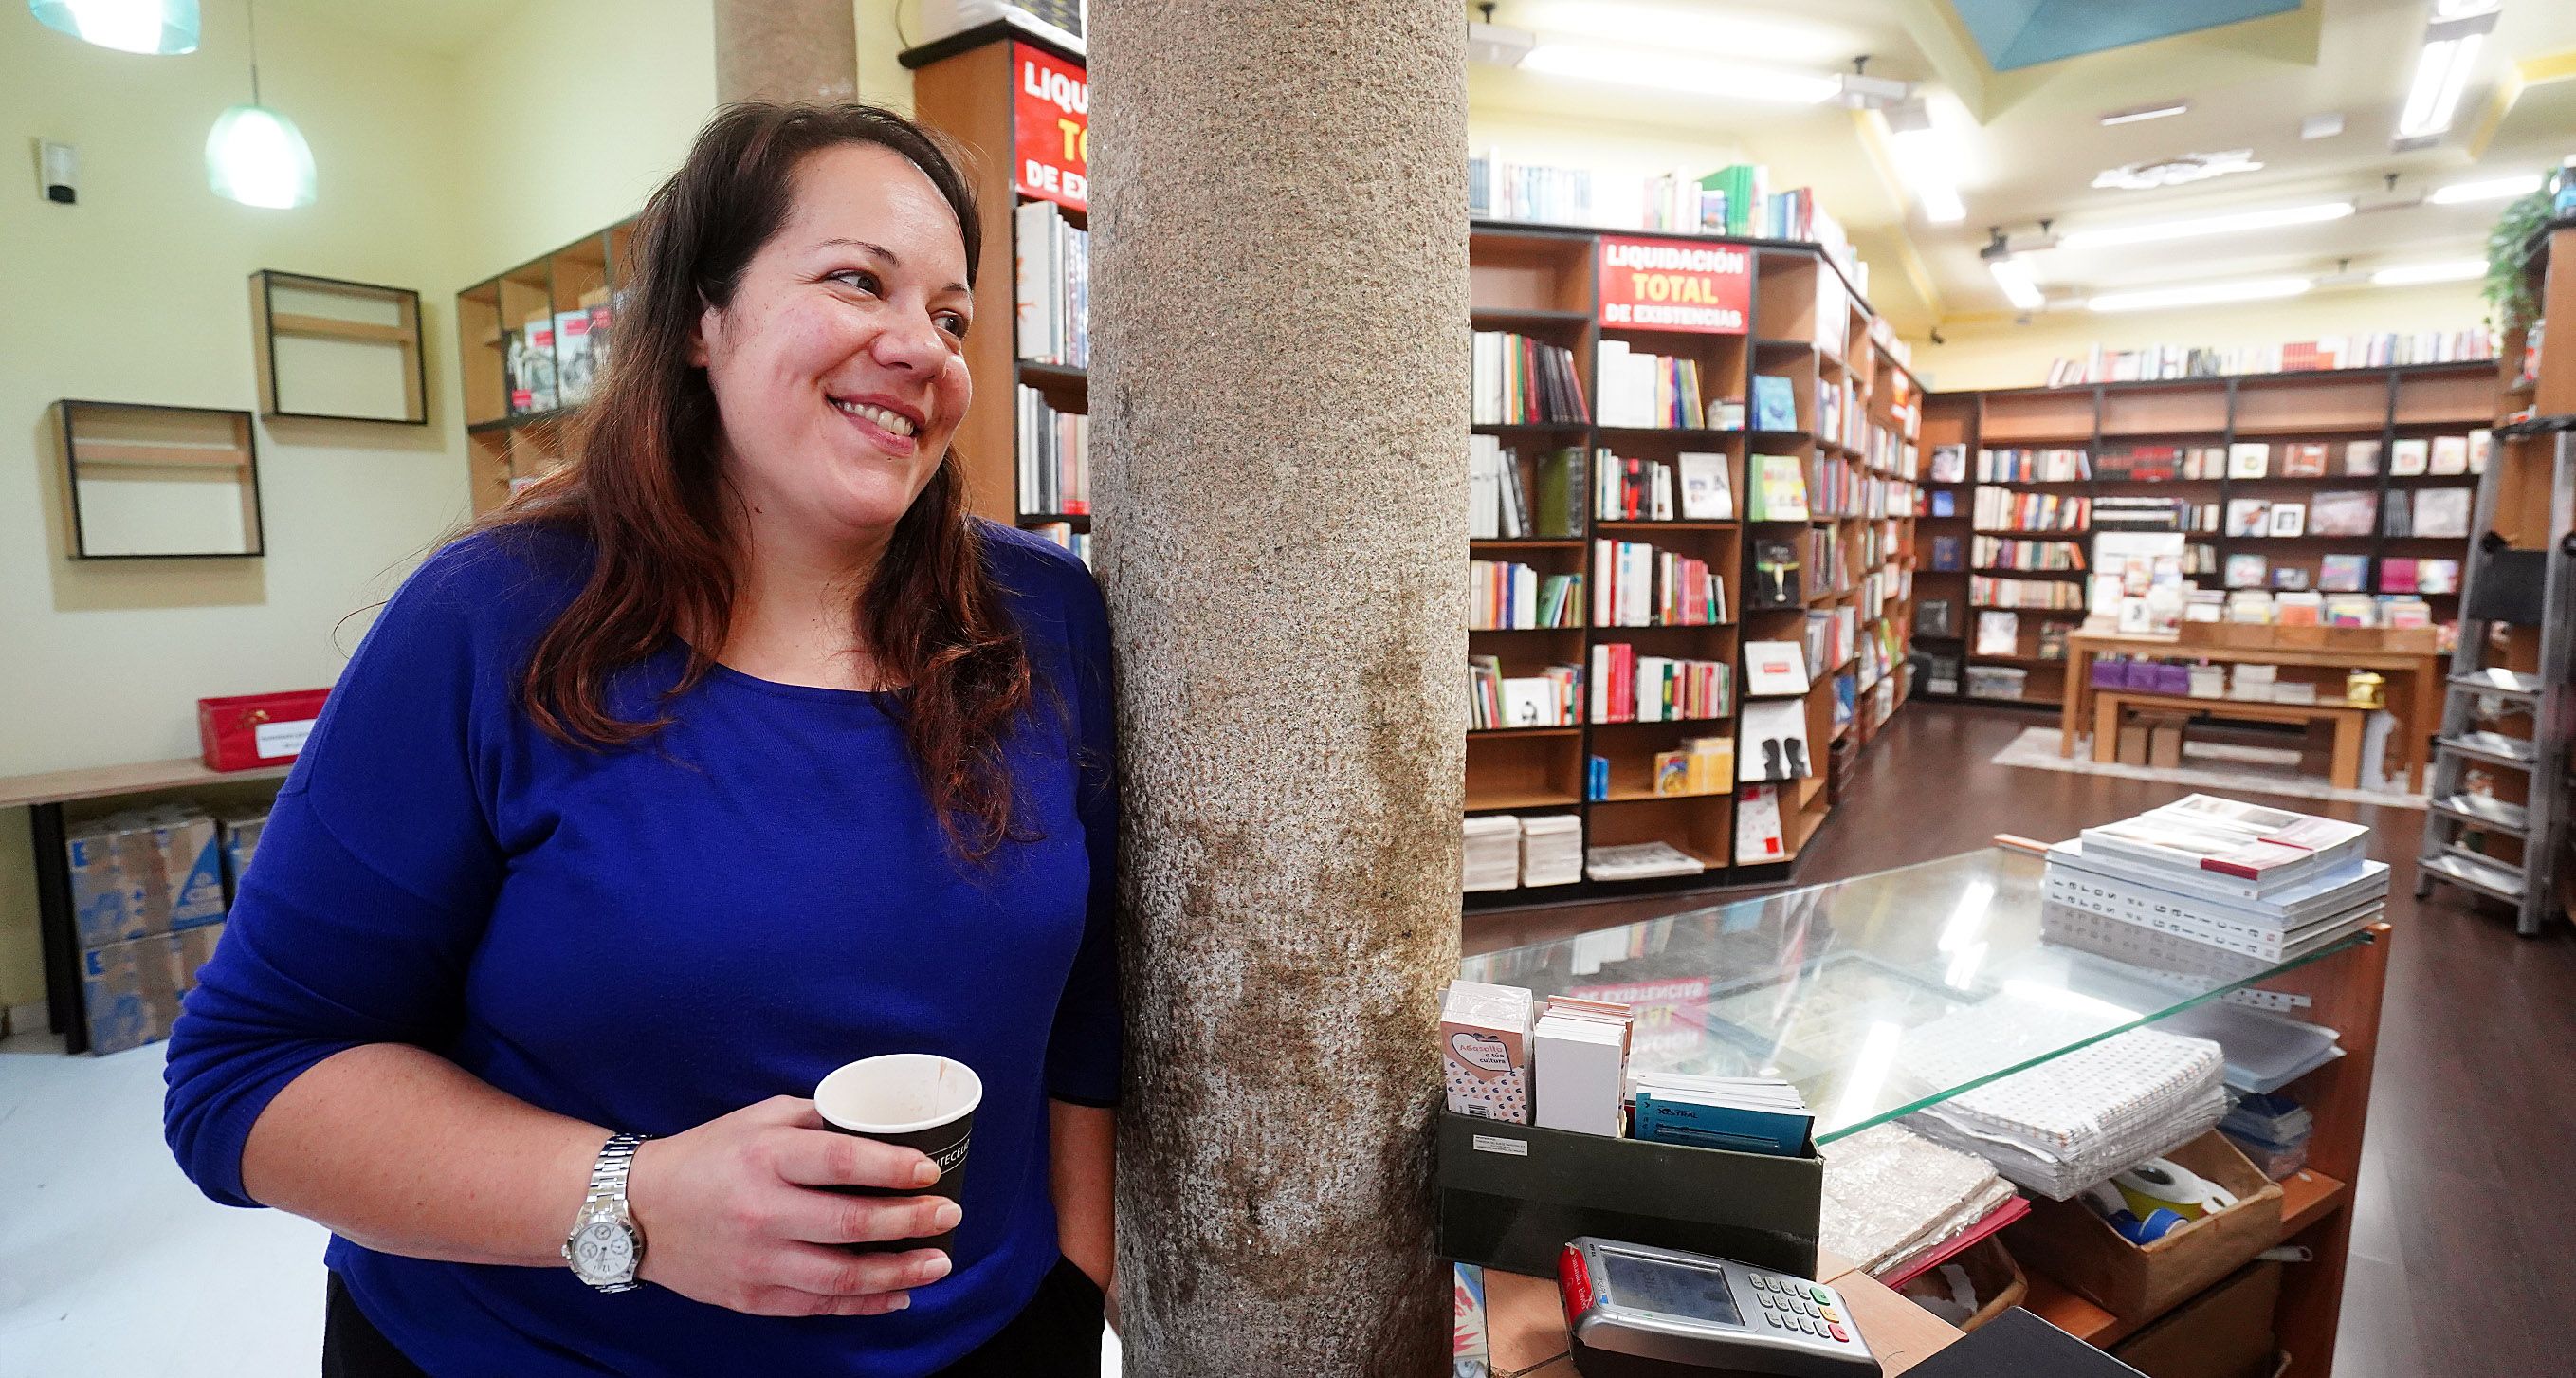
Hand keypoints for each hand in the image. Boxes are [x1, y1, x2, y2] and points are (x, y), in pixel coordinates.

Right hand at [622, 1095, 960, 1315]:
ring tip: (939, 1262)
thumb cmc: (706, 1156)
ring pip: (842, 1277)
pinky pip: (819, 1307)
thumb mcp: (757, 1119)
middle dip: (911, 1222)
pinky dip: (865, 1304)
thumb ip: (815, 1119)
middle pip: (851, 1224)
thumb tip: (874, 1124)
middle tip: (950, 1215)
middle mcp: (762, 1211)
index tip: (930, 1170)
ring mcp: (757, 1261)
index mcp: (766, 1157)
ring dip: (900, 1272)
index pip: (842, 1162)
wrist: (636, 1211)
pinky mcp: (752, 1297)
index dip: (893, 1168)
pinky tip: (899, 1294)